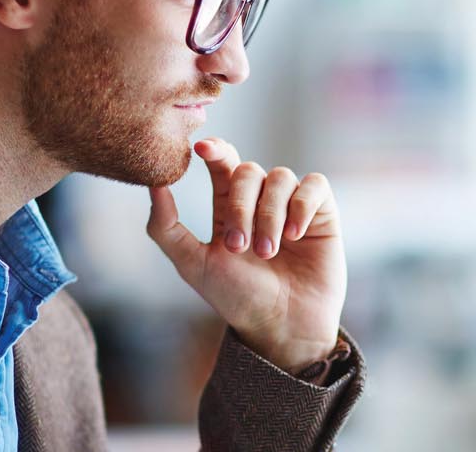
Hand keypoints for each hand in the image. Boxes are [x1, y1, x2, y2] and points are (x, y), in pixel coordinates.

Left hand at [146, 137, 346, 371]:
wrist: (282, 326)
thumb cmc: (237, 299)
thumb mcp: (193, 265)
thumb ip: (166, 227)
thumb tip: (154, 184)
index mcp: (229, 207)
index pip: (222, 163)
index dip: (214, 150)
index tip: (202, 150)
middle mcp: (261, 200)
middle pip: (248, 171)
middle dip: (242, 207)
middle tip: (240, 247)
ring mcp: (291, 205)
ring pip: (280, 178)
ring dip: (270, 216)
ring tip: (268, 253)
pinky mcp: (321, 213)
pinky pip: (314, 186)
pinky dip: (301, 206)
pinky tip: (295, 236)